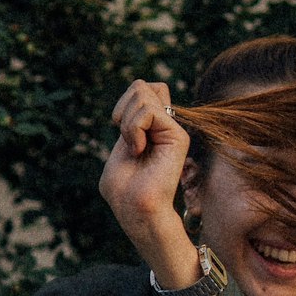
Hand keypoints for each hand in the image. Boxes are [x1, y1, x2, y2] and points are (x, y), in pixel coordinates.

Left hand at [99, 81, 200, 291]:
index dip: (124, 101)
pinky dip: (134, 127)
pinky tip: (139, 149)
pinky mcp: (178, 138)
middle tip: (127, 140)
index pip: (142, 89)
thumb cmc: (123, 190)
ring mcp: (173, 131)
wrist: (135, 209)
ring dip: (128, 121)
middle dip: (123, 108)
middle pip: (142, 86)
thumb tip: (143, 90)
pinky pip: (149, 110)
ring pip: (144, 92)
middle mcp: (166, 127)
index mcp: (152, 129)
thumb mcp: (120, 147)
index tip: (117, 126)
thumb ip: (130, 119)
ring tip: (134, 147)